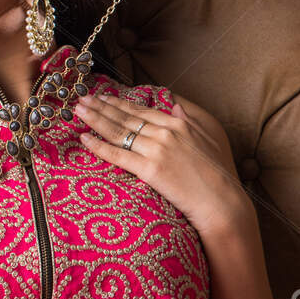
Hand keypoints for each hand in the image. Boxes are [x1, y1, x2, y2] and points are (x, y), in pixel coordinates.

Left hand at [73, 90, 249, 241]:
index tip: (103, 97)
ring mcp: (157, 150)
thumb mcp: (209, 140)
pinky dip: (99, 146)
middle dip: (101, 106)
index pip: (141, 111)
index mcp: (178, 124)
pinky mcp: (150, 170)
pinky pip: (118, 155)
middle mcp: (165, 133)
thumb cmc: (218, 175)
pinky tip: (85, 139)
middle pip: (126, 117)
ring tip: (78, 111)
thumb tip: (175, 107)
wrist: (221, 202)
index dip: (120, 103)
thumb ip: (190, 122)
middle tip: (82, 98)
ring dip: (95, 119)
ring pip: (118, 132)